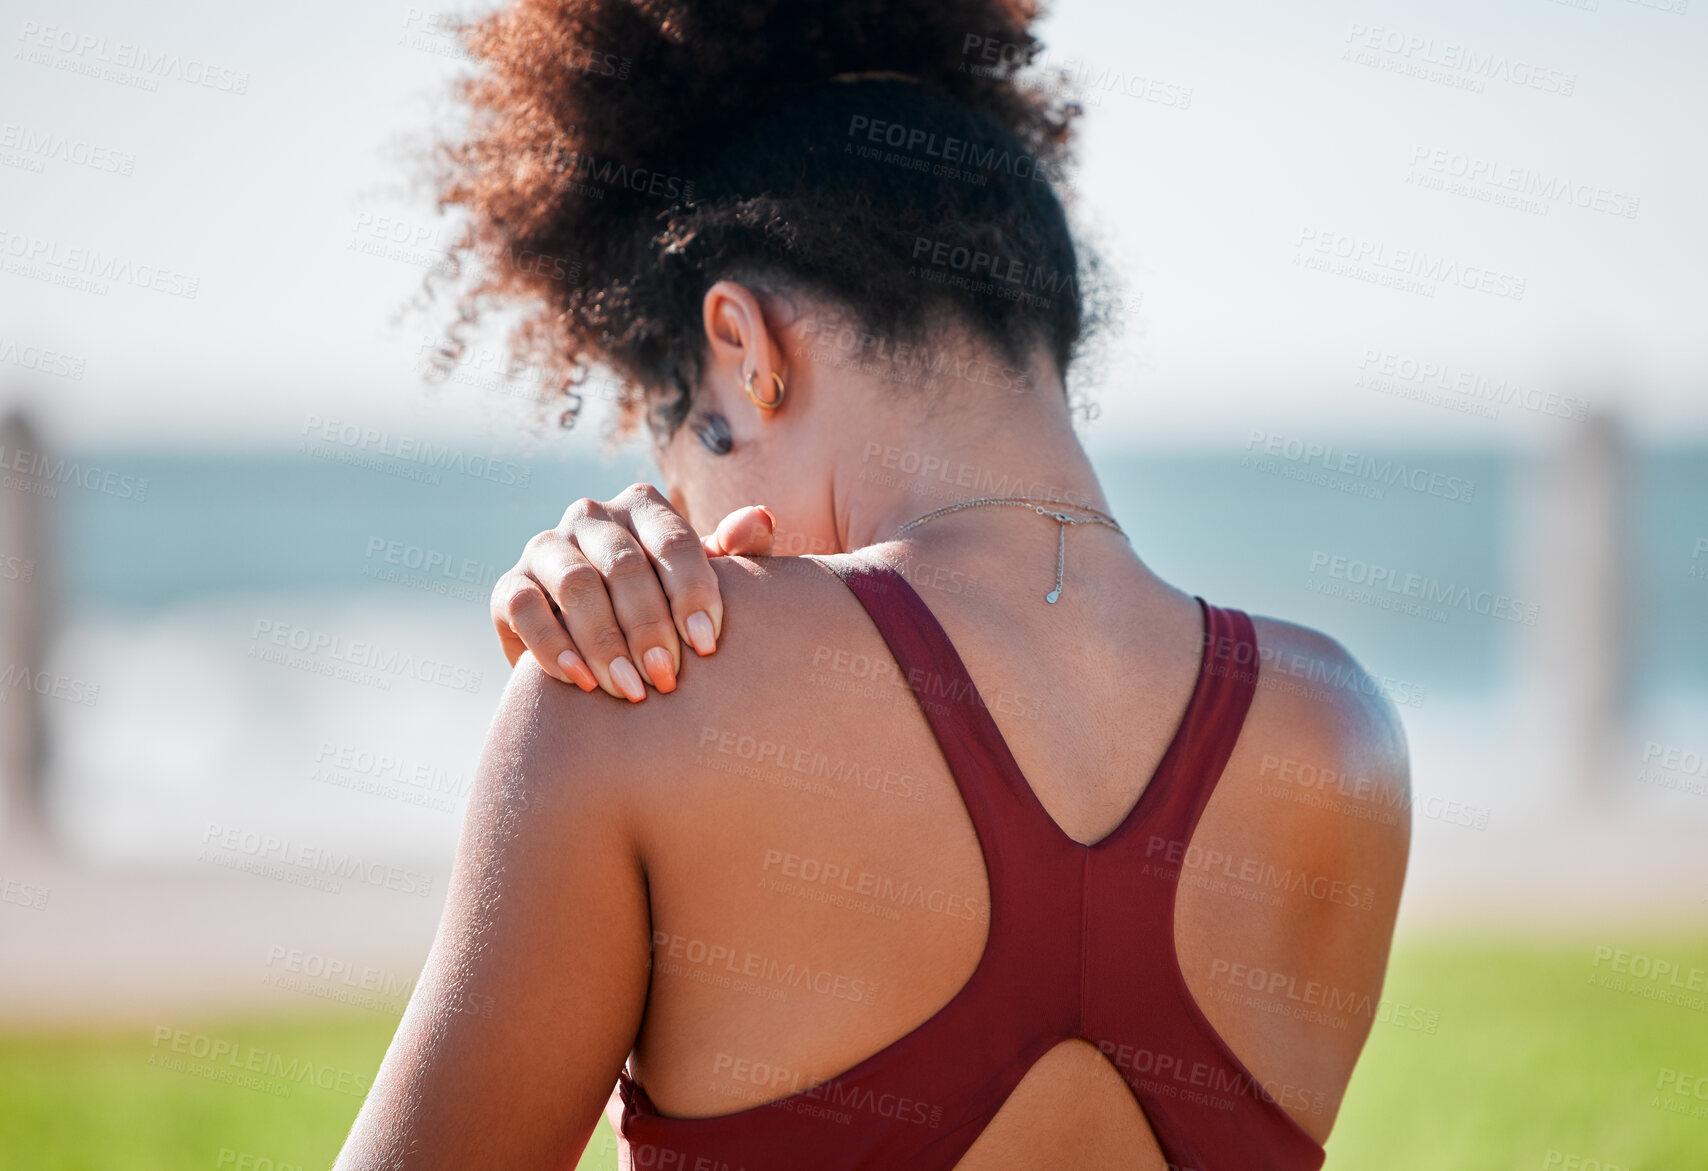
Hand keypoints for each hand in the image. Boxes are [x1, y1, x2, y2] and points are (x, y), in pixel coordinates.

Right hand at [490, 483, 774, 700]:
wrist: (605, 651)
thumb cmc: (674, 612)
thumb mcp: (710, 586)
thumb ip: (738, 557)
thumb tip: (759, 519)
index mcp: (645, 509)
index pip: (673, 539)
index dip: (692, 590)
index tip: (707, 646)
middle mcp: (592, 517)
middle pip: (623, 564)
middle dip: (649, 626)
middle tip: (667, 679)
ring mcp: (546, 548)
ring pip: (574, 584)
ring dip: (604, 642)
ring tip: (631, 691)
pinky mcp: (510, 586)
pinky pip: (524, 609)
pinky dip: (552, 647)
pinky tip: (583, 683)